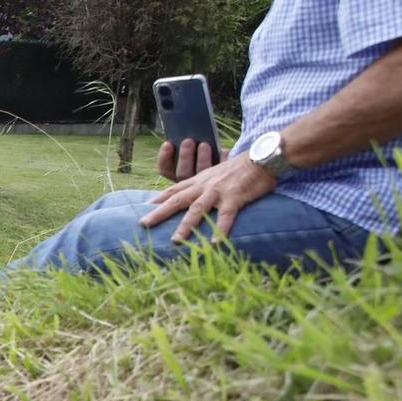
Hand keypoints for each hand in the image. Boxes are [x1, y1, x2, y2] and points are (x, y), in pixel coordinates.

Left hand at [140, 142, 276, 241]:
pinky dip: (221, 229)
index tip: (140, 209)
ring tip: (175, 241)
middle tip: (143, 224)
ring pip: (197, 209)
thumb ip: (199, 185)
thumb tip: (186, 196)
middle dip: (159, 213)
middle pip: (177, 200)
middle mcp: (203, 186)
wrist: (261, 157)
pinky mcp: (235, 197)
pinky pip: (226, 216)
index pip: (172, 190)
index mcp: (198, 181)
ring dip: (186, 226)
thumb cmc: (237, 169)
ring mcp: (218, 192)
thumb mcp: (213, 175)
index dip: (157, 200)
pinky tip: (215, 243)